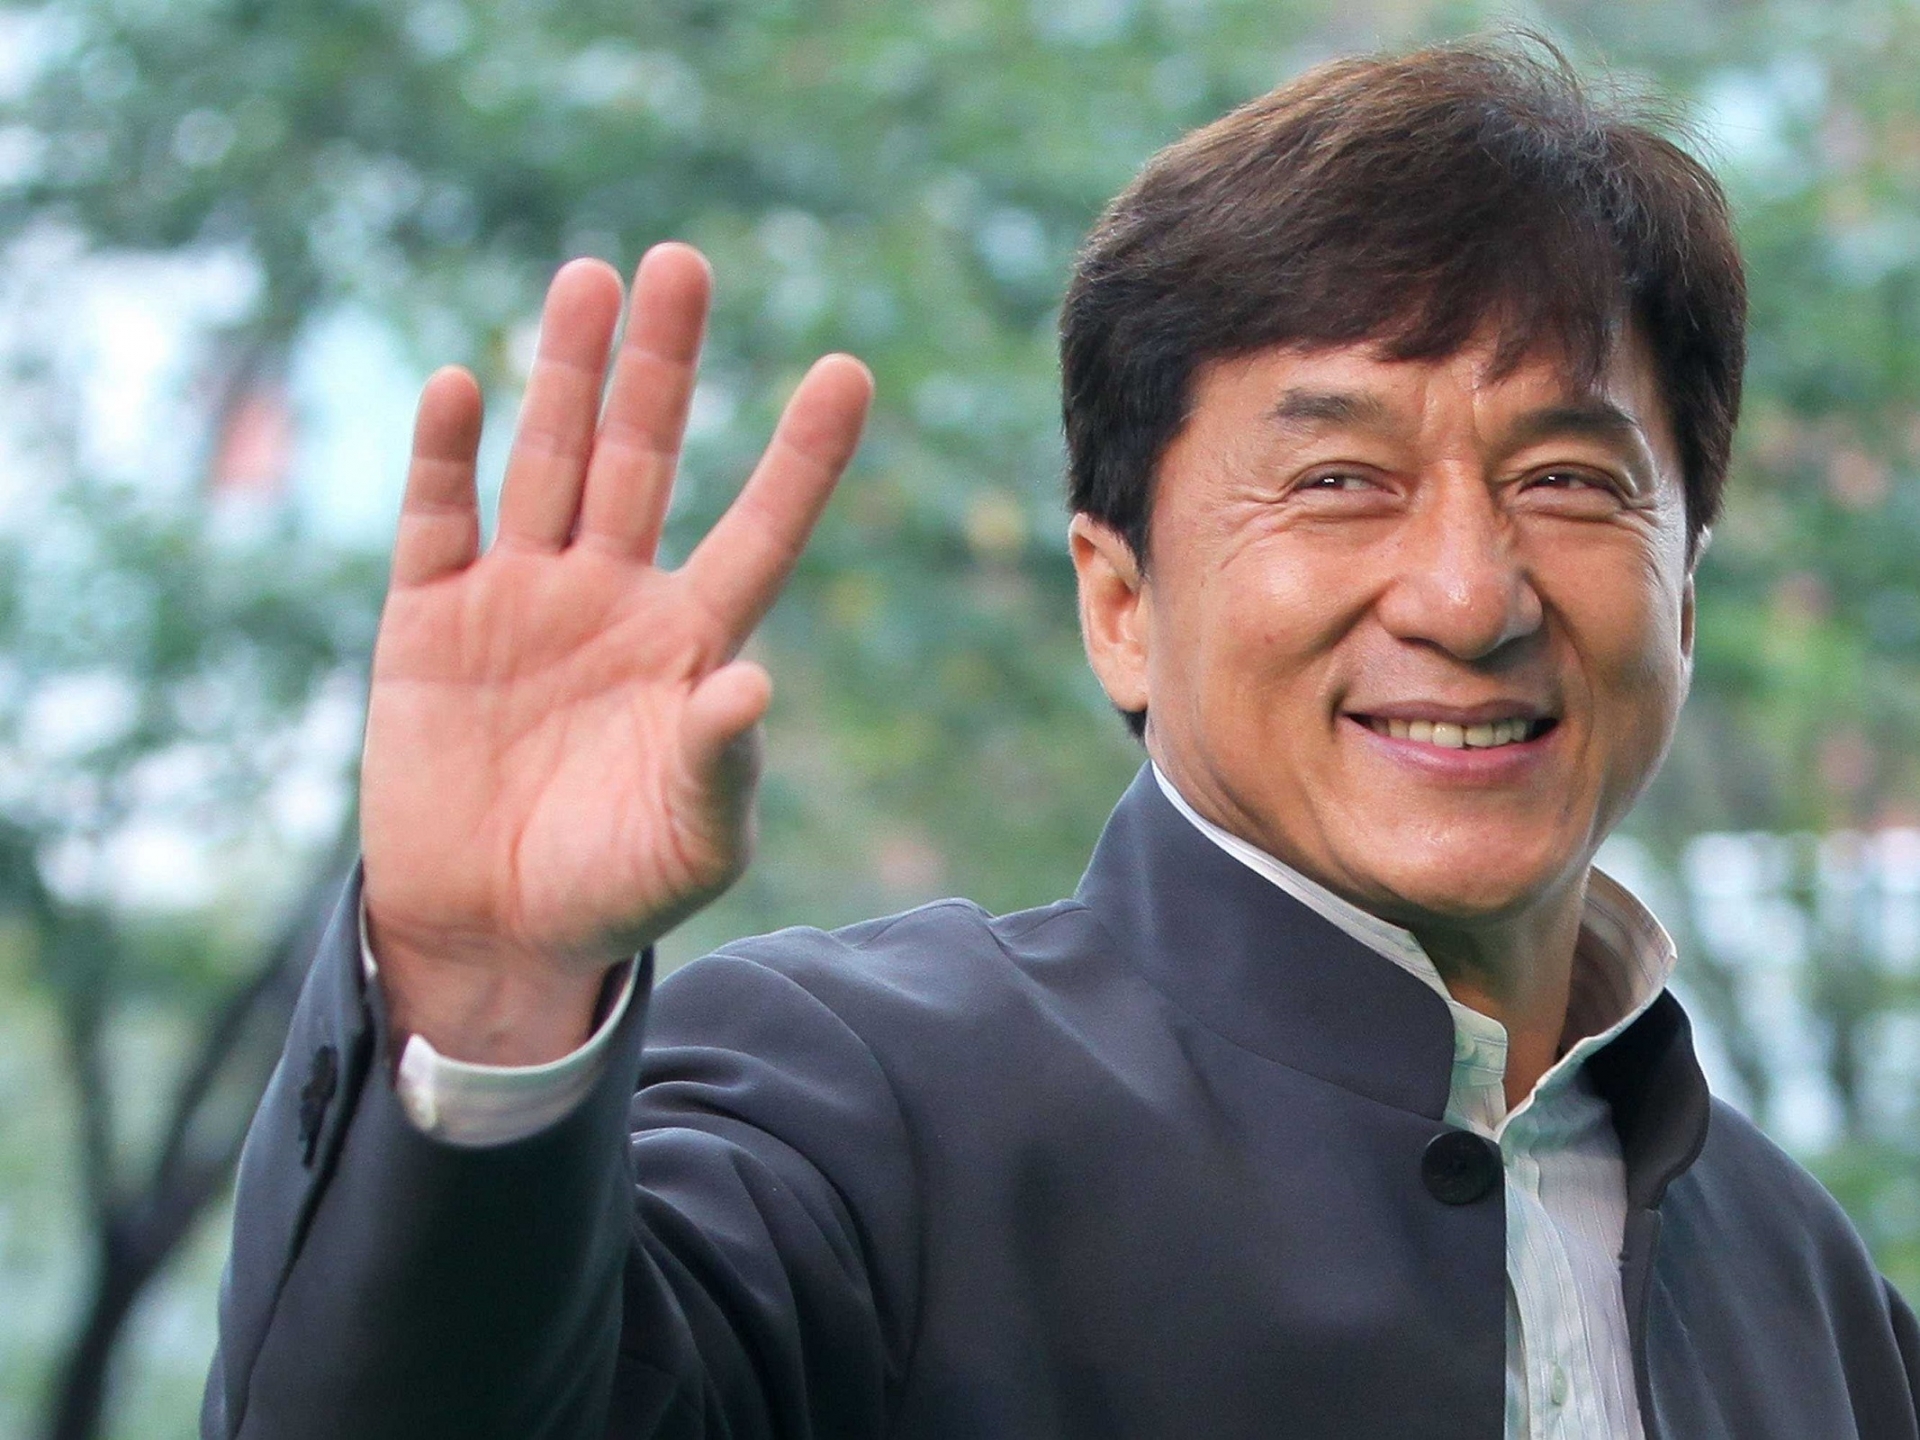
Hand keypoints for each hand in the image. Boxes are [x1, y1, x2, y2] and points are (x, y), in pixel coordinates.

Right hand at [360, 245, 871, 1062]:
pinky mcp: (428, 621)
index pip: (760, 530)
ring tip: (588, 279)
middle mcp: (613, 598)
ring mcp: (520, 598)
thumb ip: (719, 763)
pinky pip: (438, 521)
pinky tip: (463, 387)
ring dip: (563, 375)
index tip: (850, 370)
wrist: (494, 932)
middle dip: (663, 366)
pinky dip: (447, 458)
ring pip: (547, 463)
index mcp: (692, 642)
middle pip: (645, 457)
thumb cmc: (617, 886)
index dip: (802, 456)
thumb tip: (752, 681)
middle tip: (683, 264)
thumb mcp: (692, 840)